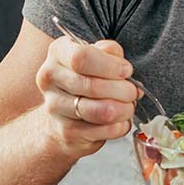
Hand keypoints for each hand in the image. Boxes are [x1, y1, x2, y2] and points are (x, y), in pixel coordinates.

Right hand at [36, 38, 140, 157]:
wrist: (60, 115)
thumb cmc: (83, 80)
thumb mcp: (97, 56)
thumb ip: (110, 52)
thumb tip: (124, 68)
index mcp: (59, 52)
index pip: (82, 57)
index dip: (111, 66)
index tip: (126, 71)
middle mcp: (51, 78)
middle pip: (94, 86)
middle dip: (124, 90)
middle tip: (132, 92)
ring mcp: (55, 107)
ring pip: (102, 111)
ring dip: (124, 109)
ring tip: (128, 106)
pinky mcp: (67, 132)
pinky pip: (105, 130)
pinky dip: (121, 126)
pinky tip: (120, 120)